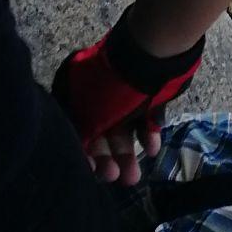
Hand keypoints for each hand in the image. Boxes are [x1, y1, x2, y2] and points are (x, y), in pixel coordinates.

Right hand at [51, 10, 203, 184]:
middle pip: (100, 129)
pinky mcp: (149, 91)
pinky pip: (145, 117)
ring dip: (127, 152)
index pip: (75, 124)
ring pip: (124, 126)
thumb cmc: (116, 88)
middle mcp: (98, 89)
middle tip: (114, 177)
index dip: (82, 149)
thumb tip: (78, 152)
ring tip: (133, 176)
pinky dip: (147, 133)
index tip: (90, 170)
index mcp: (77, 88)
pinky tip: (151, 149)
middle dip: (107, 156)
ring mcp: (125, 90)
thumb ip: (83, 135)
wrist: (156, 54)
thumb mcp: (92, 115)